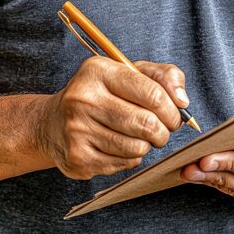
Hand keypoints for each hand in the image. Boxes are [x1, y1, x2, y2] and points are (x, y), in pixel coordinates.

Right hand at [42, 56, 188, 179]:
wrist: (52, 123)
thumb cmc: (101, 95)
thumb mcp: (130, 73)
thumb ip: (163, 77)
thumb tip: (182, 100)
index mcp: (98, 71)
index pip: (153, 94)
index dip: (172, 110)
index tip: (174, 116)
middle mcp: (83, 99)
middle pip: (147, 124)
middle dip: (164, 132)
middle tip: (162, 131)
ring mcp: (78, 130)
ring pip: (138, 147)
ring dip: (147, 145)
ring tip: (139, 137)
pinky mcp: (78, 158)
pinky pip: (125, 163)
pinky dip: (132, 157)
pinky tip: (121, 146)